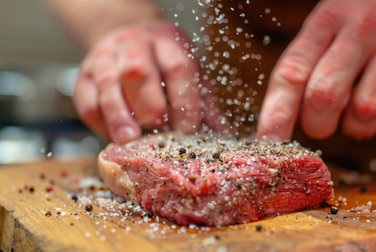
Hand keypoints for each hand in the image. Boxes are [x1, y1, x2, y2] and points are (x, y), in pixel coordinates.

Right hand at [74, 22, 202, 142]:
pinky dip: (100, 123)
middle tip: (159, 131)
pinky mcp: (83, 76)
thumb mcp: (190, 77)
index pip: (178, 69)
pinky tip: (113, 136)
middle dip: (150, 107)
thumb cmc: (165, 66)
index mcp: (168, 43)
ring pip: (108, 85)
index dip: (184, 101)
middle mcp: (135, 45)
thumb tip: (224, 137)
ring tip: (130, 141)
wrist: (130, 41)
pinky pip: (87, 100)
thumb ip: (204, 106)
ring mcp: (106, 58)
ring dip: (120, 117)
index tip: (188, 129)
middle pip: (138, 72)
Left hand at [257, 0, 375, 140]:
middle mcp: (363, 30)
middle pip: (325, 95)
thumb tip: (280, 126)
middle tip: (322, 123)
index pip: (292, 72)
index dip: (276, 113)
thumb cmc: (360, 24)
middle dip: (318, 124)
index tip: (269, 142)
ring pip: (366, 112)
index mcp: (326, 21)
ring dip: (355, 128)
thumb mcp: (325, 31)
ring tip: (357, 113)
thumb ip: (303, 71)